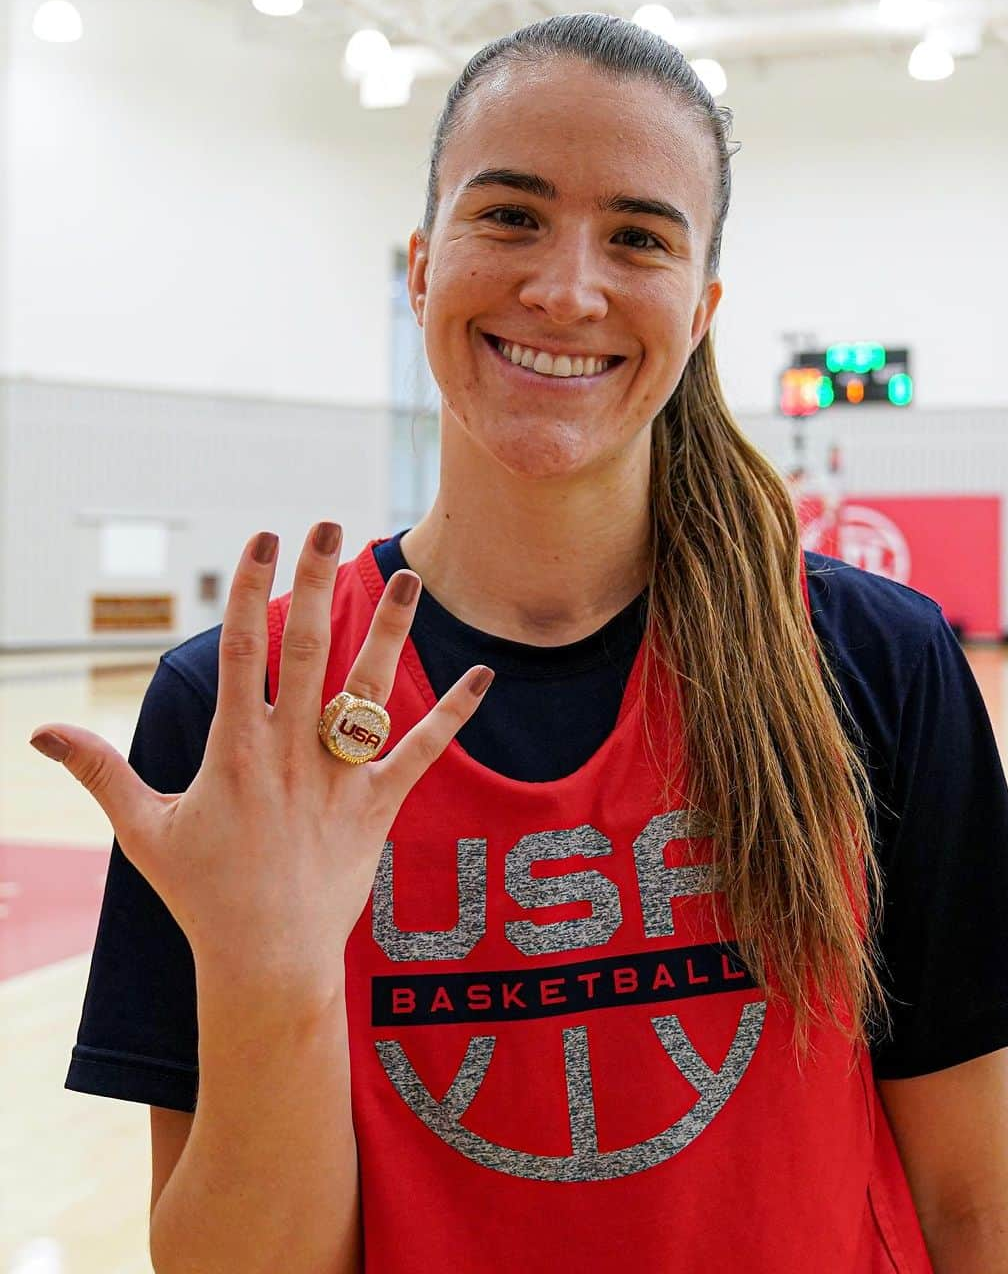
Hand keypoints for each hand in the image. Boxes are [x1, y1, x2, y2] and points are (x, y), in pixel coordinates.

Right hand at [29, 522, 493, 985]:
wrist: (266, 960)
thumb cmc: (202, 894)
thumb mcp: (143, 830)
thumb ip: (100, 772)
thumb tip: (37, 733)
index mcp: (236, 748)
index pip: (243, 649)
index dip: (252, 588)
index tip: (264, 537)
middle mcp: (290, 751)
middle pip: (305, 650)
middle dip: (316, 583)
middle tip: (327, 526)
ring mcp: (339, 777)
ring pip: (368, 688)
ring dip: (389, 630)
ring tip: (407, 577)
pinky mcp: (378, 805)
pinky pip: (422, 751)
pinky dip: (454, 713)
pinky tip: (485, 674)